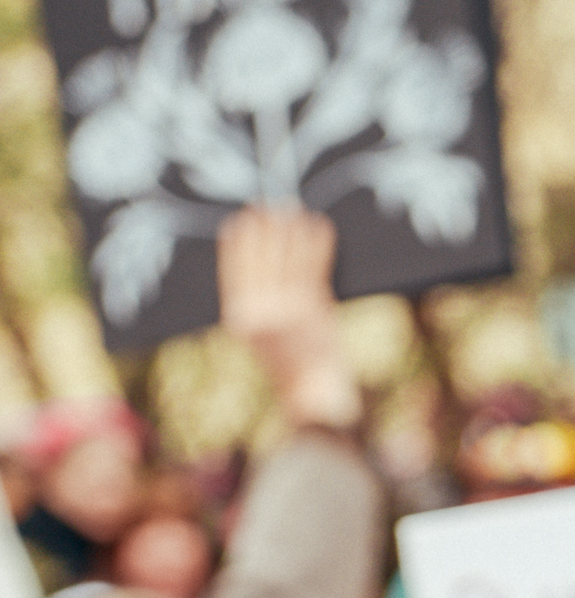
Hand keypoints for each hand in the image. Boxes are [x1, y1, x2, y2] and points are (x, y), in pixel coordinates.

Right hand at [217, 206, 360, 430]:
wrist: (311, 392)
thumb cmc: (287, 362)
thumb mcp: (258, 333)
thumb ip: (255, 302)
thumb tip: (258, 256)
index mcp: (238, 315)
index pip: (232, 265)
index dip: (239, 238)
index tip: (243, 217)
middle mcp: (257, 309)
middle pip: (259, 253)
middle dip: (266, 225)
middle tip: (272, 205)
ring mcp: (285, 307)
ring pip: (287, 254)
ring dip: (292, 227)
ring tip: (295, 210)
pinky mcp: (313, 307)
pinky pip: (314, 265)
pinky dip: (317, 243)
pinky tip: (319, 226)